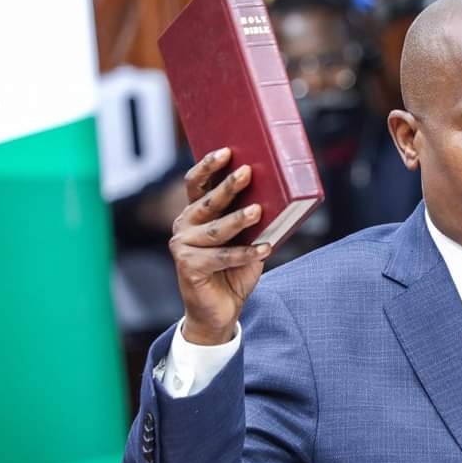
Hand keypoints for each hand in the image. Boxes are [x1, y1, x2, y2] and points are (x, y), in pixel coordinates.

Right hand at [169, 148, 270, 344]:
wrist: (221, 310)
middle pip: (207, 202)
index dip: (209, 166)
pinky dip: (246, 254)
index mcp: (196, 213)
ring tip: (258, 210)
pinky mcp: (188, 267)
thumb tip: (277, 197)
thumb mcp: (247, 240)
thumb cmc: (235, 270)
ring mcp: (183, 246)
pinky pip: (223, 257)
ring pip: (216, 230)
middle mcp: (185, 226)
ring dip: (239, 219)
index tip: (227, 151)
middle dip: (228, 186)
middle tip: (247, 172)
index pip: (197, 184)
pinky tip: (266, 249)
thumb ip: (253, 220)